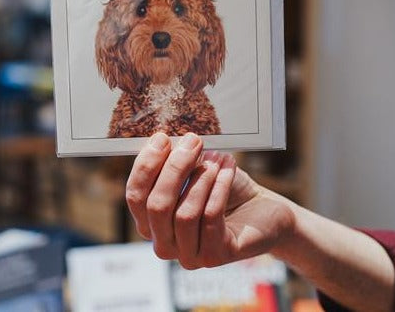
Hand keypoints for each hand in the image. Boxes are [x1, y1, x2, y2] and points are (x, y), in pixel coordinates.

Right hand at [126, 132, 296, 268]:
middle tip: (192, 141)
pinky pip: (211, 217)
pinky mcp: (215, 256)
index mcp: (150, 222)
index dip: (145, 166)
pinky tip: (228, 167)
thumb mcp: (194, 171)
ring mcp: (188, 255)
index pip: (135, 196)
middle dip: (174, 168)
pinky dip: (219, 186)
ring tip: (216, 157)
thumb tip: (163, 140)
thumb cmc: (222, 188)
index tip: (161, 138)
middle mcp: (164, 243)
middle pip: (157, 206)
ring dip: (201, 178)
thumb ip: (175, 163)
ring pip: (184, 214)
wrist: (260, 209)